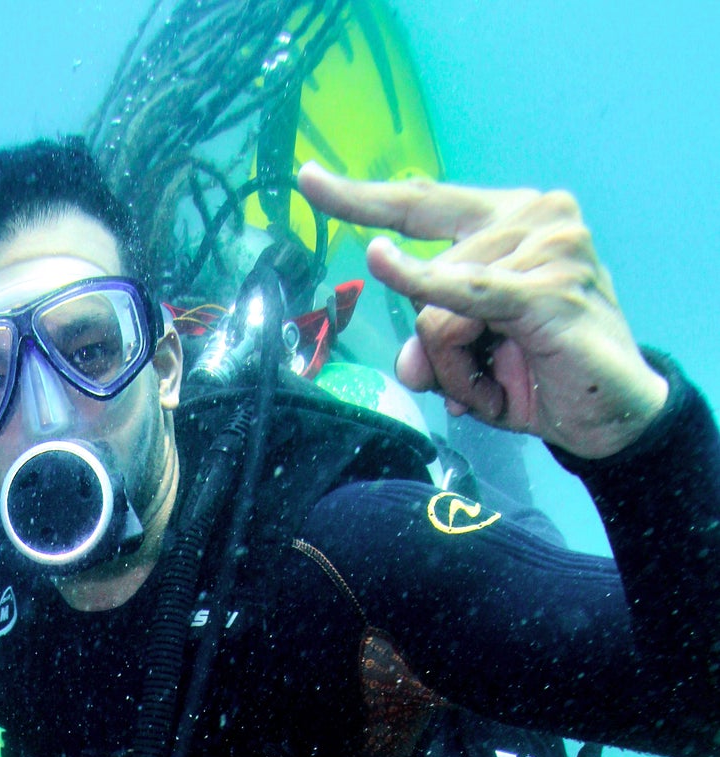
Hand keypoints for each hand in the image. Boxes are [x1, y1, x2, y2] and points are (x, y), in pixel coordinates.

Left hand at [297, 165, 668, 459]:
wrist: (612, 413)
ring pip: (438, 312)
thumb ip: (428, 346)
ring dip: (459, 368)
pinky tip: (383, 261)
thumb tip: (409, 358)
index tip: (307, 179)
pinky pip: (463, 297)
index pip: (421, 203)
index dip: (361, 197)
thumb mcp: (468, 362)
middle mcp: (530, 214)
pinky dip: (423, 288)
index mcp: (504, 217)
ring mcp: (548, 244)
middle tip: (481, 382)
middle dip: (437, 351)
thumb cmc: (540, 373)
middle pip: (423, 280)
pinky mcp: (550, 288)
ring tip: (508, 380)